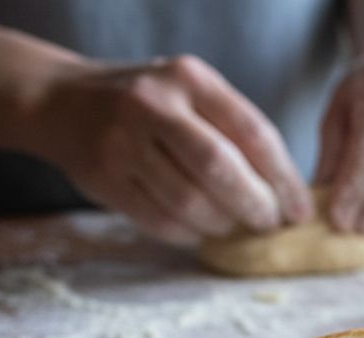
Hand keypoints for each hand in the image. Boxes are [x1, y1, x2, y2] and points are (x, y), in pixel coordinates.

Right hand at [36, 55, 313, 244]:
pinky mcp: (104, 179)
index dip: (284, 179)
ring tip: (235, 225)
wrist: (62, 101)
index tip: (300, 210)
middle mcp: (153, 105)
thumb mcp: (192, 95)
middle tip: (270, 224)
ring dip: (223, 224)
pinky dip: (191, 234)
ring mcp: (123, 142)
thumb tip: (287, 192)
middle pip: (220, 168)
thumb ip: (234, 130)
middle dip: (255, 206)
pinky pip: (161, 221)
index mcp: (189, 78)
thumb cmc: (150, 104)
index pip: (252, 133)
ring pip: (190, 202)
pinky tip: (202, 229)